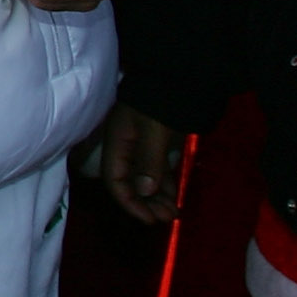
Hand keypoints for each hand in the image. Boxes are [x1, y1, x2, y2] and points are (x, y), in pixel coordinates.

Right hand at [100, 103, 187, 225]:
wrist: (180, 76)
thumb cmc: (162, 103)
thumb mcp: (155, 132)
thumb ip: (149, 161)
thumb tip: (145, 191)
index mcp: (117, 142)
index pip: (116, 179)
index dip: (130, 202)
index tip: (150, 219)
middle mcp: (126, 146)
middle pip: (130, 182)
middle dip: (147, 203)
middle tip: (167, 218)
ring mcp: (142, 145)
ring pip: (145, 178)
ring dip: (157, 197)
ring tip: (174, 212)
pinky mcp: (158, 143)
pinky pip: (158, 170)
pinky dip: (165, 185)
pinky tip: (175, 196)